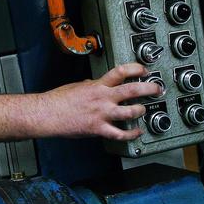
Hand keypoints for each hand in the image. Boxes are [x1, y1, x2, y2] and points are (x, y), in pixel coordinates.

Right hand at [42, 63, 160, 139]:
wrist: (47, 114)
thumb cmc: (57, 100)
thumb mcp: (76, 86)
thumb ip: (89, 85)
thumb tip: (94, 84)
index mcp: (97, 85)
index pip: (121, 71)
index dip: (136, 69)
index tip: (143, 70)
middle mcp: (103, 98)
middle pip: (133, 90)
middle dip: (149, 88)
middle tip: (157, 88)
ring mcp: (102, 114)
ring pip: (130, 112)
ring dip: (141, 110)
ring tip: (144, 109)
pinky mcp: (99, 129)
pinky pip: (120, 134)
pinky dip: (131, 134)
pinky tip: (136, 133)